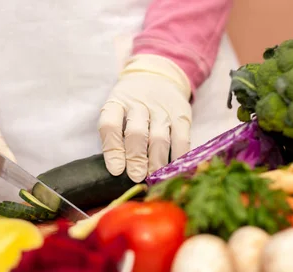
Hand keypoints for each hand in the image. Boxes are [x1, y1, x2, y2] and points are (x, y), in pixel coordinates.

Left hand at [99, 54, 191, 182]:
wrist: (160, 74)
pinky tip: (175, 169)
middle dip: (136, 158)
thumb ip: (116, 135)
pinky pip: (181, 139)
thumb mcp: (118, 109)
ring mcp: (162, 109)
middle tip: (137, 177)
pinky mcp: (181, 115)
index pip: (110, 125)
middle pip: (136, 133)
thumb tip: (120, 171)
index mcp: (117, 102)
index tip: (116, 171)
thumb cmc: (133, 104)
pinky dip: (179, 157)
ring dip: (156, 161)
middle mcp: (139, 104)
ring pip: (159, 138)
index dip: (113, 149)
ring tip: (154, 177)